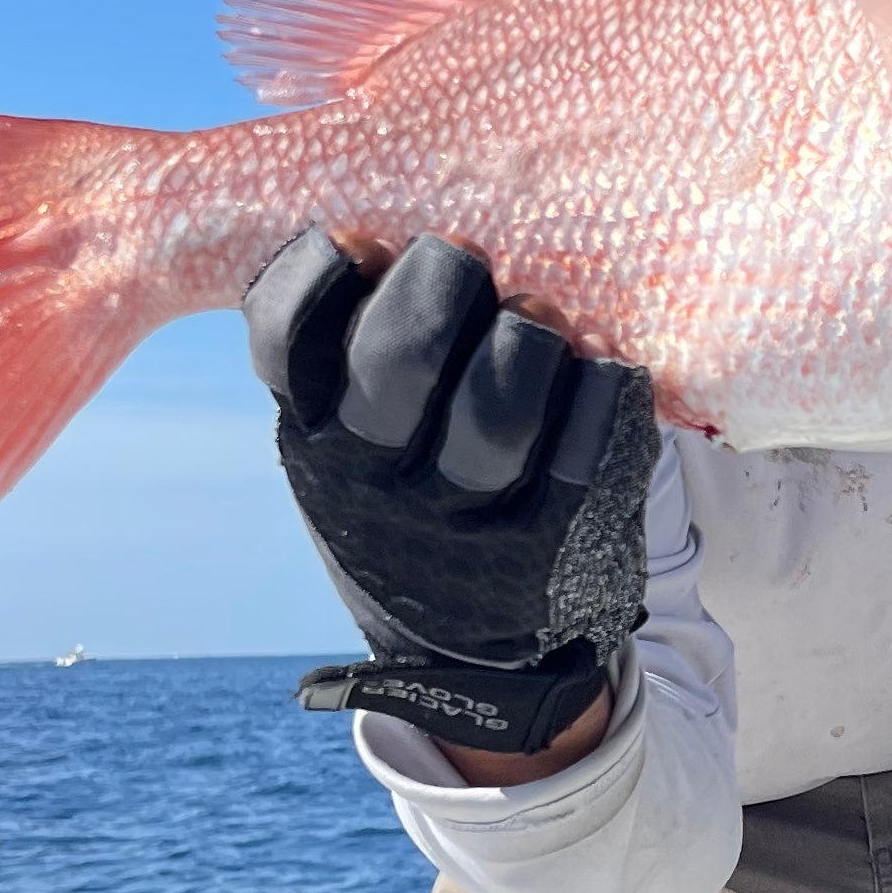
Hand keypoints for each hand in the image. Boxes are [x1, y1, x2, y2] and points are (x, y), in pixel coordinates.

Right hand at [246, 227, 655, 761]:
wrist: (481, 667)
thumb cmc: (413, 500)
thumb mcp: (349, 443)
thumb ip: (350, 350)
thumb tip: (387, 224)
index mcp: (312, 440)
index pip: (284, 334)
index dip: (321, 268)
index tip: (363, 239)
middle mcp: (374, 487)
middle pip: (401, 356)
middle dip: (444, 280)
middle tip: (470, 263)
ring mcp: (465, 523)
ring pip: (498, 406)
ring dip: (529, 333)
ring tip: (539, 315)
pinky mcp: (556, 548)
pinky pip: (593, 444)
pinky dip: (607, 386)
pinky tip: (602, 368)